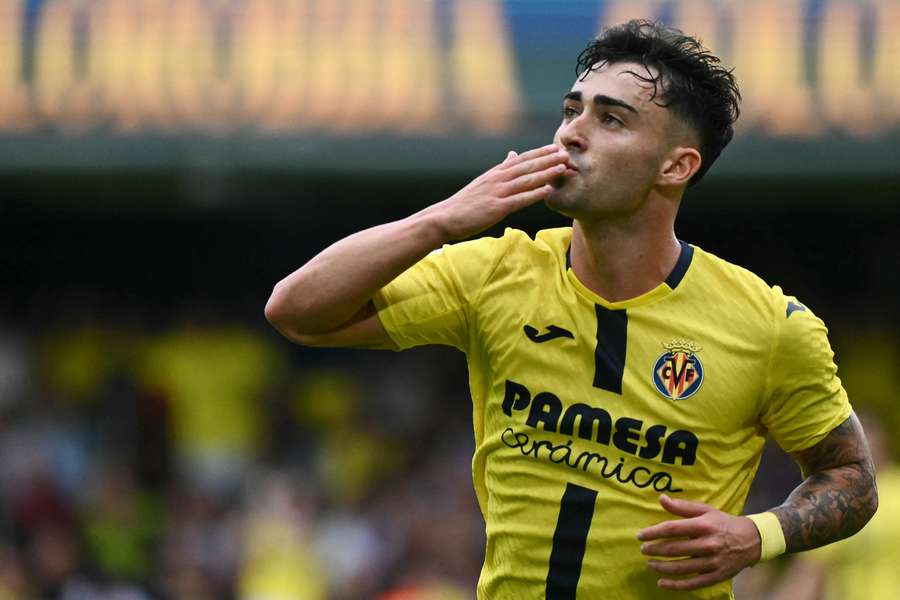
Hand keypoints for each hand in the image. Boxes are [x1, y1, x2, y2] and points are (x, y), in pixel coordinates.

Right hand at [425, 144, 568, 239]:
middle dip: (548, 160)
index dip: (539, 153)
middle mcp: (497, 179)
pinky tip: (548, 190)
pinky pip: (519, 200)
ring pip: (526, 180)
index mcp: (495, 173)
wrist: (445, 217)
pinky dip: (534, 194)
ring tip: (563, 168)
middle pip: (527, 166)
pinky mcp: (496, 208)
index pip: (521, 160)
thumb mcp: (483, 181)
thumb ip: (500, 169)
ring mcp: (497, 193)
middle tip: (566, 153)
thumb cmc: (464, 203)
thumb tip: (512, 154)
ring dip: (546, 173)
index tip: (555, 148)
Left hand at [636, 494, 761, 590]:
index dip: (653, 532)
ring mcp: (712, 562)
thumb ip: (682, 506)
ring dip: (661, 567)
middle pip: (674, 549)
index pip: (672, 529)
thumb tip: (661, 498)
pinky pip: (692, 583)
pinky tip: (662, 583)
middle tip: (643, 550)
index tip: (640, 535)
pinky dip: (675, 585)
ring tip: (650, 564)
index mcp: (703, 525)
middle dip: (654, 550)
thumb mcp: (705, 510)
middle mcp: (707, 544)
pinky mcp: (716, 576)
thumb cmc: (722, 523)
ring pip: (681, 567)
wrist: (751, 540)